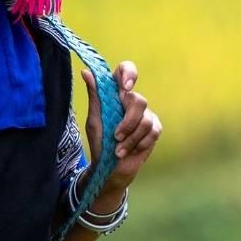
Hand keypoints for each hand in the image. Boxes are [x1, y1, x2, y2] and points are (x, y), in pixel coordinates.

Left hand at [94, 60, 160, 192]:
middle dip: (127, 123)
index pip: (126, 71)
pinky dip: (138, 144)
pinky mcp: (154, 129)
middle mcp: (132, 102)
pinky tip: (129, 151)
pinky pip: (152, 132)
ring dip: (130, 139)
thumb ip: (95, 96)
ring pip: (145, 120)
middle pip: (139, 101)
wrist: (110, 169)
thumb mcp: (94, 120)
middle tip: (115, 136)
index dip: (129, 73)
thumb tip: (86, 72)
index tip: (125, 88)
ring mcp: (146, 115)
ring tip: (119, 150)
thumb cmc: (100, 143)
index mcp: (116, 94)